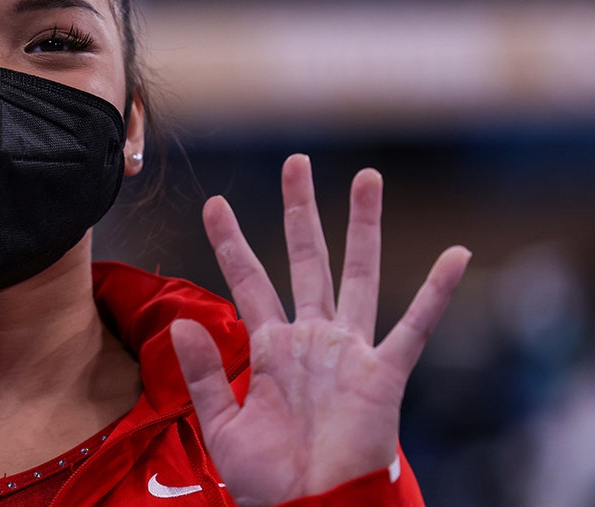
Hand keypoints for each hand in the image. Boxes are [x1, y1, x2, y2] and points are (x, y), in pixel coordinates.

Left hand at [170, 154, 469, 505]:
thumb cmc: (267, 478)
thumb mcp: (221, 424)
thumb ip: (204, 372)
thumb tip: (182, 324)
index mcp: (270, 347)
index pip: (247, 280)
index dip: (231, 242)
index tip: (215, 203)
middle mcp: (311, 337)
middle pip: (306, 258)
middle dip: (300, 211)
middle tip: (295, 163)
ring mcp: (348, 350)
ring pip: (359, 274)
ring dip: (363, 226)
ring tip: (367, 177)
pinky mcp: (383, 374)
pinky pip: (414, 327)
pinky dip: (436, 293)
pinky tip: (455, 255)